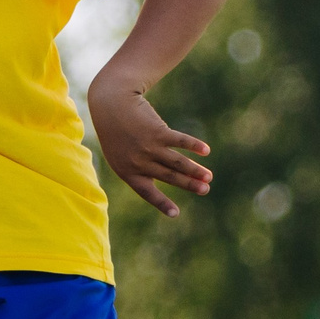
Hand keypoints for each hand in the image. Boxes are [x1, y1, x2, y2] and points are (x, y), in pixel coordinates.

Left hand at [90, 74, 212, 217]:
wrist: (110, 104)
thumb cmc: (116, 131)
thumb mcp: (120, 154)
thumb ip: (140, 168)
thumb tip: (170, 176)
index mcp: (127, 172)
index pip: (147, 192)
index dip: (162, 203)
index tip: (176, 214)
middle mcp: (138, 162)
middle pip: (169, 177)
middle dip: (189, 185)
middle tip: (205, 190)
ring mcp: (148, 147)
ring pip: (177, 163)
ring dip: (195, 170)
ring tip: (209, 177)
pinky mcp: (158, 132)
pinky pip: (180, 141)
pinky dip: (194, 146)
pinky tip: (205, 151)